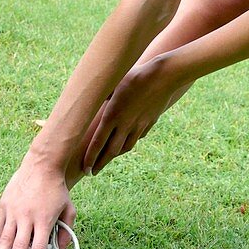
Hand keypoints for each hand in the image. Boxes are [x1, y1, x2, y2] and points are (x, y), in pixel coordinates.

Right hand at [0, 159, 75, 248]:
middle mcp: (27, 217)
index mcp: (44, 219)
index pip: (38, 247)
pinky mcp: (4, 205)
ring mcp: (14, 211)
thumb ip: (66, 231)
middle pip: (19, 247)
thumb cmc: (57, 189)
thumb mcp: (68, 209)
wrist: (42, 166)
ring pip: (4, 239)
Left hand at [82, 56, 188, 175]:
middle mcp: (125, 124)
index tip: (85, 169)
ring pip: (125, 147)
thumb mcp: (114, 84)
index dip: (90, 158)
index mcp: (112, 115)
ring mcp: (139, 125)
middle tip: (92, 173)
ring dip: (114, 156)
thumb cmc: (135, 76)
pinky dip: (129, 143)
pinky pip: (137, 137)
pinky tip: (125, 144)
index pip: (98, 142)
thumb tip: (92, 101)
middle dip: (100, 164)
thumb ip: (103, 96)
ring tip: (106, 160)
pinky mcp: (149, 122)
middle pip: (110, 151)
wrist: (164, 77)